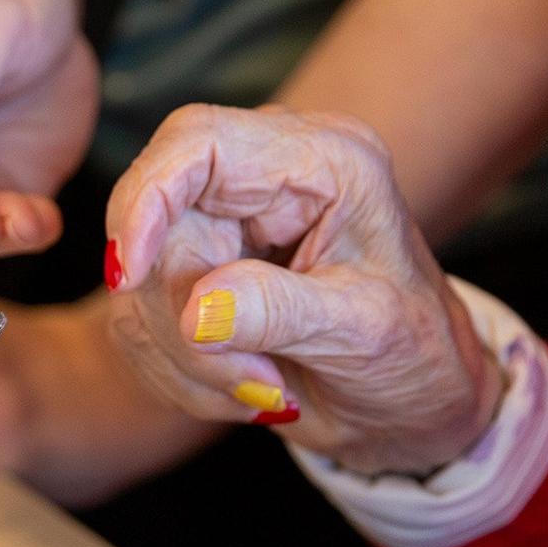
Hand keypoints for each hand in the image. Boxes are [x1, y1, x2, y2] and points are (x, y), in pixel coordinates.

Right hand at [103, 105, 504, 475]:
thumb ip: (280, 312)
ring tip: (265, 386)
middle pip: (159, 229)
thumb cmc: (415, 356)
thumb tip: (195, 312)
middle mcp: (261, 181)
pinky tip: (242, 387)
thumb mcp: (366, 332)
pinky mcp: (190, 278)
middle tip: (257, 379)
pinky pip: (140, 328)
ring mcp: (221, 228)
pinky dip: (183, 375)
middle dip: (190, 323)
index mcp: (319, 161)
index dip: (147, 199)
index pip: (196, 142)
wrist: (412, 404)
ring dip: (192, 361)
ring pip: (141, 289)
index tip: (132, 274)